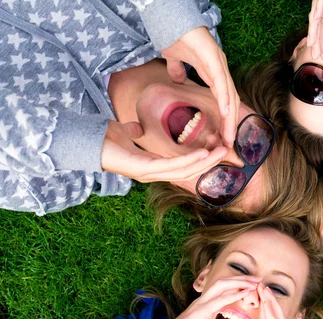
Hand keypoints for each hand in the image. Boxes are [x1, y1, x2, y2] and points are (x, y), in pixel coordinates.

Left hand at [101, 120, 227, 182]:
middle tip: (227, 151)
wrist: (84, 142)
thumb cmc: (103, 140)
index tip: (215, 148)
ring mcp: (148, 174)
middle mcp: (152, 174)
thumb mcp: (123, 133)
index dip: (199, 159)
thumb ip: (133, 133)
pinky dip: (188, 160)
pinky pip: (171, 166)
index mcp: (151, 166)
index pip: (181, 166)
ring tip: (220, 152)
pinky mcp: (142, 170)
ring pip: (183, 171)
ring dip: (204, 162)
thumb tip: (137, 129)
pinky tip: (202, 154)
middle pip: (188, 172)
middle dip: (209, 162)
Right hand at [132, 276, 261, 318]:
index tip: (252, 286)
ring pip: (221, 287)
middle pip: (223, 283)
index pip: (220, 291)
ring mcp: (197, 308)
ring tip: (255, 281)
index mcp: (199, 308)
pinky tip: (242, 293)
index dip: (236, 286)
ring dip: (240, 282)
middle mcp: (199, 304)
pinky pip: (216, 302)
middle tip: (259, 278)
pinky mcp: (195, 316)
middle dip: (242, 279)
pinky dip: (231, 295)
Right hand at [162, 27, 239, 146]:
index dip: (225, 119)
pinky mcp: (214, 59)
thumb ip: (179, 70)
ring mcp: (219, 64)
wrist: (171, 19)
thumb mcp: (175, 60)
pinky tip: (226, 114)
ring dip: (230, 118)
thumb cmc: (175, 36)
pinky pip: (222, 83)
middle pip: (231, 101)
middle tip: (229, 144)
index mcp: (214, 72)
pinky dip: (224, 100)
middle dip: (231, 124)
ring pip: (229, 95)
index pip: (224, 100)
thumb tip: (178, 79)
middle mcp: (221, 70)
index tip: (223, 137)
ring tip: (230, 136)